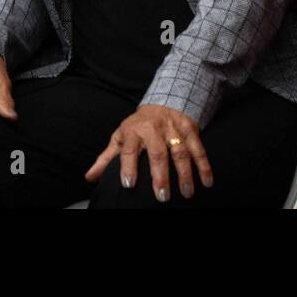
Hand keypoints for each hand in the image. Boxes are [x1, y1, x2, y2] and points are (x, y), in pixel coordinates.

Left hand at [84, 104, 213, 201]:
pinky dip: (204, 165)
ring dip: (185, 174)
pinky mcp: (190, 129)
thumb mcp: (120, 137)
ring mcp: (173, 128)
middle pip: (158, 153)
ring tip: (186, 193)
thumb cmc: (138, 125)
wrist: (163, 100)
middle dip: (160, 175)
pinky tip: (207, 182)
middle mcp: (154, 129)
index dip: (128, 166)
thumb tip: (89, 177)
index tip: (128, 184)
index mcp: (133, 131)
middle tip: (162, 196)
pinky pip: (199, 148)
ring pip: (180, 152)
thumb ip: (106, 158)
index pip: (128, 149)